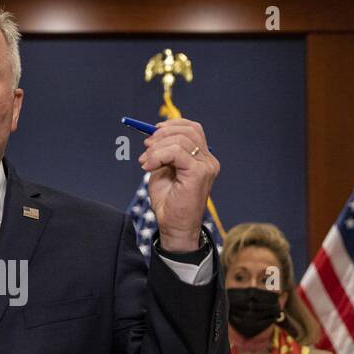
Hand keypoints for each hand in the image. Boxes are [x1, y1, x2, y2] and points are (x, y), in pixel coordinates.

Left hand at [138, 118, 219, 252]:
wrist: (174, 227)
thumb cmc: (169, 202)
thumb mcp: (163, 170)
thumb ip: (163, 152)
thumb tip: (153, 134)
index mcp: (202, 158)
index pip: (192, 129)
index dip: (172, 125)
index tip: (152, 134)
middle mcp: (208, 161)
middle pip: (188, 131)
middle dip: (162, 135)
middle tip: (145, 149)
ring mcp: (206, 166)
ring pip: (180, 140)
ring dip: (156, 148)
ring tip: (144, 162)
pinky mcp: (198, 173)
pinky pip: (176, 152)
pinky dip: (158, 156)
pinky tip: (148, 167)